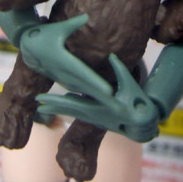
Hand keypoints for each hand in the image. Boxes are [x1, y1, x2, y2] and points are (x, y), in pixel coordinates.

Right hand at [19, 16, 112, 98]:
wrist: (26, 44)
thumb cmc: (44, 33)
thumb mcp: (59, 28)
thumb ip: (73, 24)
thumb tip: (87, 16)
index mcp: (64, 61)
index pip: (84, 74)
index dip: (96, 83)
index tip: (108, 91)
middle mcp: (62, 71)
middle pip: (84, 85)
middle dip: (98, 94)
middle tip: (114, 102)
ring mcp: (59, 76)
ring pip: (77, 88)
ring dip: (90, 94)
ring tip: (105, 100)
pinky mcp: (56, 77)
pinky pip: (71, 86)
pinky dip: (81, 91)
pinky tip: (89, 94)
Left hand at [36, 54, 160, 142]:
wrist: (144, 125)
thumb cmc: (139, 103)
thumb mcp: (131, 84)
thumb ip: (120, 70)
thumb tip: (111, 56)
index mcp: (100, 106)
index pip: (74, 104)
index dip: (58, 102)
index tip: (43, 101)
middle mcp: (95, 113)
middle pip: (69, 110)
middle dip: (53, 106)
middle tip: (38, 102)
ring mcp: (96, 117)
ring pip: (73, 112)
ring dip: (58, 108)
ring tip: (43, 106)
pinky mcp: (98, 117)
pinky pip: (80, 112)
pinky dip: (70, 108)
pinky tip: (63, 103)